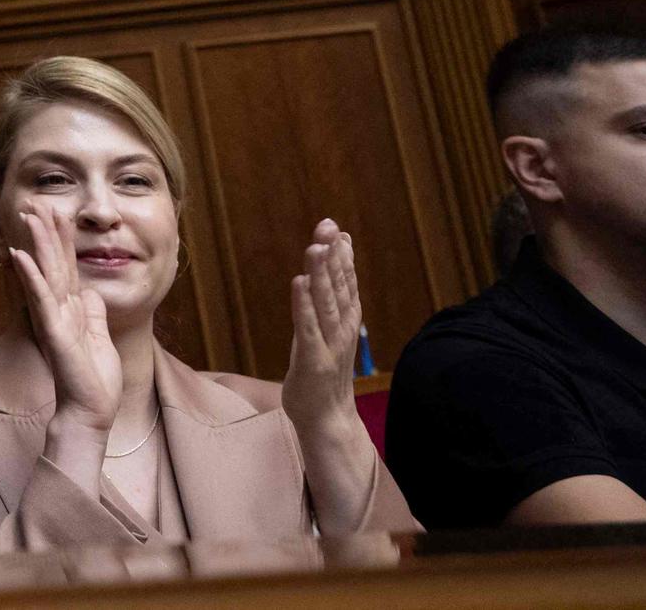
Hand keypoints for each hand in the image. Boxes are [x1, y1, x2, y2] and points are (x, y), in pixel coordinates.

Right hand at [8, 203, 123, 430]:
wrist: (91, 411)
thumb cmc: (95, 379)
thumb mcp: (99, 336)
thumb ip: (93, 311)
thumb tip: (90, 289)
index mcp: (72, 308)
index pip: (66, 266)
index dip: (61, 238)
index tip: (56, 211)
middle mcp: (59, 309)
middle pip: (53, 262)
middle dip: (46, 231)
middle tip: (36, 201)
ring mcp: (54, 319)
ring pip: (46, 273)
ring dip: (37, 243)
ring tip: (29, 216)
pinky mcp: (54, 332)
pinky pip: (42, 299)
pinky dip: (31, 276)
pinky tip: (21, 255)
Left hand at [280, 219, 364, 439]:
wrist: (328, 419)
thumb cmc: (324, 371)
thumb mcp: (328, 331)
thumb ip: (331, 300)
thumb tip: (328, 269)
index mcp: (345, 321)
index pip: (347, 282)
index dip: (342, 255)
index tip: (336, 227)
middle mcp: (341, 329)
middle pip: (338, 286)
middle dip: (332, 255)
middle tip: (328, 226)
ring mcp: (329, 344)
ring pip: (325, 303)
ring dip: (320, 274)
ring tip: (315, 247)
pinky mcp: (313, 360)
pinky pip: (307, 327)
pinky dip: (303, 304)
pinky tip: (298, 283)